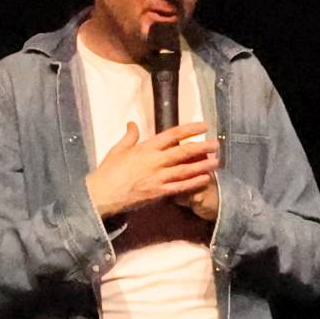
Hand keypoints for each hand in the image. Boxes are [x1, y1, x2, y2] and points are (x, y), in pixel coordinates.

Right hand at [87, 123, 214, 216]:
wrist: (102, 195)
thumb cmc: (108, 171)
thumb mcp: (118, 149)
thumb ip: (129, 136)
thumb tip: (133, 123)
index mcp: (146, 148)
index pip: (173, 134)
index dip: (190, 129)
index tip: (204, 126)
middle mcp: (155, 161)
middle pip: (184, 152)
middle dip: (202, 147)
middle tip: (217, 143)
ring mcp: (158, 178)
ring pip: (186, 170)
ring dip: (203, 165)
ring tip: (217, 161)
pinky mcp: (159, 192)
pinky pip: (180, 187)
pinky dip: (194, 183)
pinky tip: (205, 179)